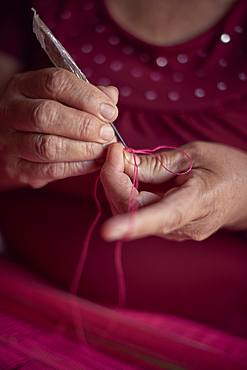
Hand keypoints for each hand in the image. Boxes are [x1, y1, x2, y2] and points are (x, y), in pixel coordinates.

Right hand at [0, 68, 117, 188]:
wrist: (16, 142)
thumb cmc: (45, 116)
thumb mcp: (61, 97)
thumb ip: (86, 94)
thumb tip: (110, 96)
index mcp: (22, 86)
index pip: (55, 83)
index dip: (87, 97)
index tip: (110, 111)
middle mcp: (10, 110)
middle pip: (47, 114)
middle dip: (85, 125)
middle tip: (107, 133)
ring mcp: (9, 141)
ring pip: (48, 146)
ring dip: (83, 149)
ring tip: (103, 149)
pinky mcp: (16, 168)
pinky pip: (50, 170)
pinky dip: (78, 167)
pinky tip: (95, 162)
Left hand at [100, 142, 246, 240]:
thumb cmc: (227, 169)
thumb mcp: (193, 155)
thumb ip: (155, 163)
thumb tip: (121, 161)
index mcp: (197, 203)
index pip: (162, 218)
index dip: (132, 225)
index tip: (107, 231)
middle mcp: (184, 226)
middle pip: (135, 211)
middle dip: (114, 181)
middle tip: (115, 152)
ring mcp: (176, 231)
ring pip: (132, 213)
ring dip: (118, 186)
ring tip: (122, 159)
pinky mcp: (169, 228)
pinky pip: (139, 213)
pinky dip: (127, 192)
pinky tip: (130, 175)